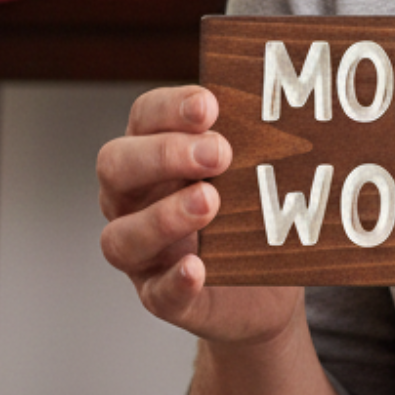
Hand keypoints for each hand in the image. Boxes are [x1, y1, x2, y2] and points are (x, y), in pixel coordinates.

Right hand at [98, 85, 302, 345]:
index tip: (210, 106)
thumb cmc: (250, 203)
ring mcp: (141, 252)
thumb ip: (249, 132)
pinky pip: (156, 293)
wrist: (265, 283)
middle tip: (220, 154)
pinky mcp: (161, 297)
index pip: (143, 116)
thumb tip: (279, 98)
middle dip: (164, 155)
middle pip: (115, 168)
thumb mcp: (251, 161)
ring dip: (164, 217)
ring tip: (209, 203)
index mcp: (152, 152)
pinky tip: (197, 268)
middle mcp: (134, 199)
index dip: (170, 108)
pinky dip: (174, 281)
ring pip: (121, 237)